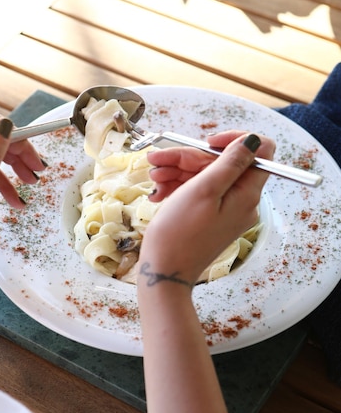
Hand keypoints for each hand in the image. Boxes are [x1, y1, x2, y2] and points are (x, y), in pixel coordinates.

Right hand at [139, 131, 274, 287]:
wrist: (164, 272)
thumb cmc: (181, 233)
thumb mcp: (205, 189)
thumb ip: (231, 162)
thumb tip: (254, 140)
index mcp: (248, 194)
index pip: (259, 151)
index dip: (234, 140)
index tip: (207, 143)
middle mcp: (241, 201)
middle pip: (222, 163)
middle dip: (189, 158)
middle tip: (158, 160)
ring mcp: (225, 210)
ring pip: (205, 176)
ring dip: (177, 171)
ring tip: (153, 178)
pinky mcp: (209, 218)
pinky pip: (198, 192)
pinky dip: (178, 187)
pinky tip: (158, 192)